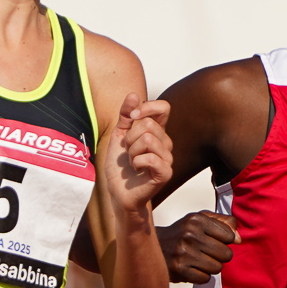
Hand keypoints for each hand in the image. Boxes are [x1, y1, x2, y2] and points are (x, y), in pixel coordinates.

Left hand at [94, 93, 172, 214]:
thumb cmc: (120, 167)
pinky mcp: (165, 172)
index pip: (164, 108)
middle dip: (130, 138)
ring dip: (132, 152)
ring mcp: (167, 158)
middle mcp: (165, 143)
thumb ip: (126, 116)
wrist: (118, 192)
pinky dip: (137, 162)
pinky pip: (151, 157)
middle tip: (128, 152)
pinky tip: (137, 169)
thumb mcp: (119, 136)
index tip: (132, 117)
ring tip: (132, 162)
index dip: (147, 107)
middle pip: (149, 124)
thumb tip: (133, 95)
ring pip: (148, 139)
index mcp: (157, 132)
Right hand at [159, 211, 236, 282]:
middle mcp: (190, 234)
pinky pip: (205, 279)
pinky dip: (200, 276)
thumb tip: (239, 239)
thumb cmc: (182, 232)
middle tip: (206, 252)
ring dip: (210, 267)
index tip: (212, 240)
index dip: (225, 241)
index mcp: (197, 219)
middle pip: (226, 254)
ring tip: (197, 260)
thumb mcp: (200, 219)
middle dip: (219, 256)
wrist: (151, 247)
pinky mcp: (179, 270)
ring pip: (217, 268)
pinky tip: (190, 268)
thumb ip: (224, 223)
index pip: (230, 236)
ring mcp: (183, 253)